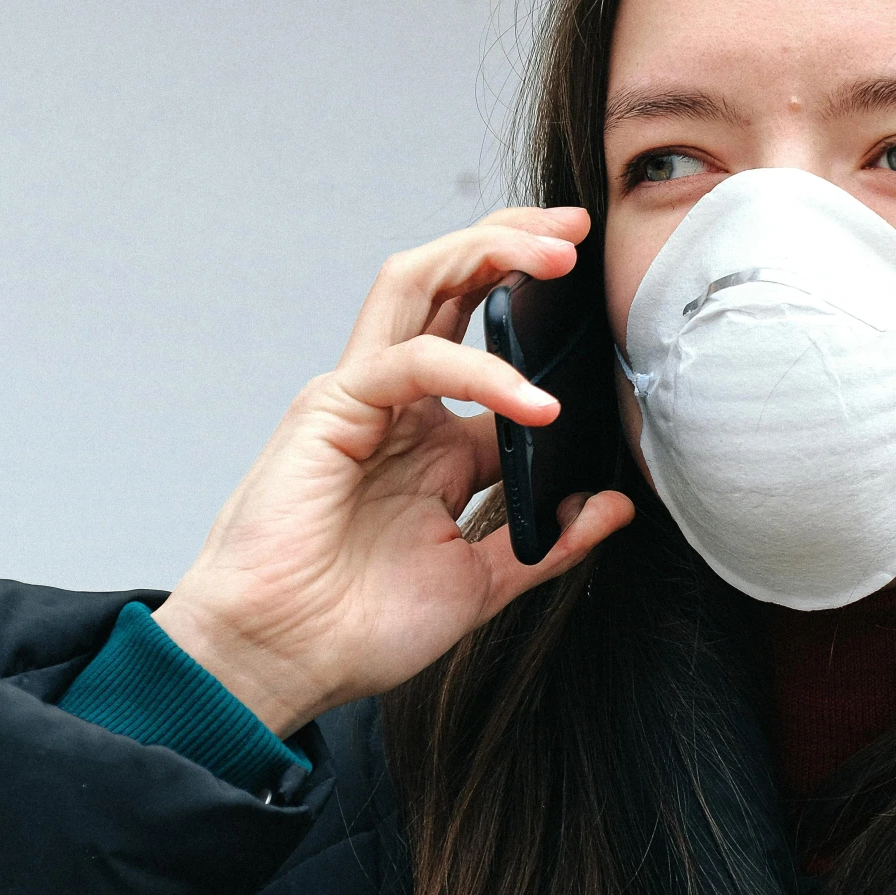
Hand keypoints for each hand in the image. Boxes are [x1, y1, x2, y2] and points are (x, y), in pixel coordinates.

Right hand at [153, 207, 633, 736]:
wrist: (283, 662)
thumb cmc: (359, 627)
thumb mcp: (482, 583)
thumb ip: (547, 543)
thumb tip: (612, 506)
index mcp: (431, 439)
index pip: (489, 342)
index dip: (544, 315)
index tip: (605, 304)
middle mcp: (398, 406)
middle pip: (449, 285)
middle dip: (512, 243)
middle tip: (577, 232)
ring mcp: (362, 399)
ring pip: (419, 284)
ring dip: (487, 254)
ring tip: (555, 256)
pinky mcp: (332, 410)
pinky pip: (409, 360)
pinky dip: (477, 371)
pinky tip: (531, 402)